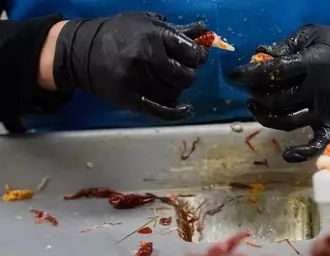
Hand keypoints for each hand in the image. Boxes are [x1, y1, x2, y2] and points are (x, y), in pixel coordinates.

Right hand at [53, 12, 209, 120]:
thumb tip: (204, 31)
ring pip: (175, 93)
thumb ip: (176, 29)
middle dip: (187, 74)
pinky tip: (187, 110)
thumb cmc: (117, 34)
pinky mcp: (130, 98)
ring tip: (165, 81)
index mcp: (153, 35)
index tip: (196, 57)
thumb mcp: (145, 23)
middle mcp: (147, 57)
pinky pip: (162, 110)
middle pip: (185, 76)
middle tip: (180, 70)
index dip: (198, 56)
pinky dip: (177, 112)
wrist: (79, 52)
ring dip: (175, 89)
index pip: (191, 52)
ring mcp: (138, 80)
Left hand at [230, 25, 329, 162]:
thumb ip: (284, 46)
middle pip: (279, 100)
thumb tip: (258, 55)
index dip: (250, 74)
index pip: (276, 72)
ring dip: (266, 117)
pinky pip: (317, 142)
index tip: (233, 76)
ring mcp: (324, 109)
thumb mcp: (309, 35)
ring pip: (288, 121)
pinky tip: (286, 155)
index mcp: (313, 64)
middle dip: (258, 95)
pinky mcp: (329, 122)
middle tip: (250, 88)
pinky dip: (303, 152)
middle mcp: (318, 90)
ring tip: (254, 105)